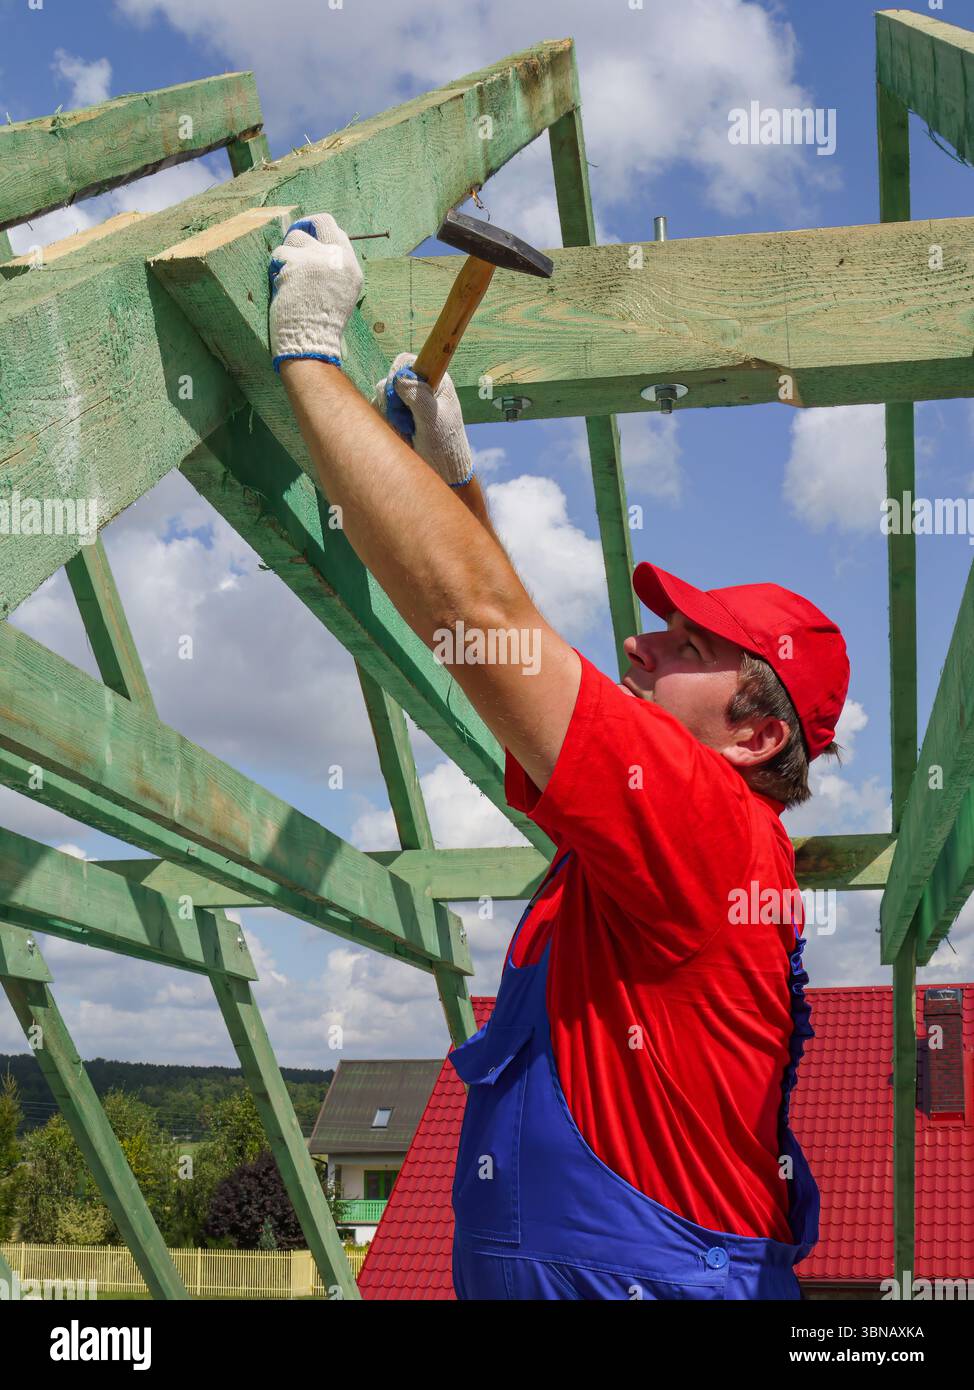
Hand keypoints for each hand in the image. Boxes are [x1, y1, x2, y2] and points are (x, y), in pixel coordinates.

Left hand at [268, 213, 362, 371]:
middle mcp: (336, 257)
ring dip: (286, 254)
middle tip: (292, 238)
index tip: (308, 237)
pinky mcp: (295, 263)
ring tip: (286, 276)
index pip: (336, 231)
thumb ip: (333, 266)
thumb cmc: (322, 323)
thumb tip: (315, 245)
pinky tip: (280, 285)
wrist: (311, 340)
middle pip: (319, 221)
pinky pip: (279, 254)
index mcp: (350, 265)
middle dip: (303, 226)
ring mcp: (316, 258)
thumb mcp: (341, 292)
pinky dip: (276, 268)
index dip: (318, 231)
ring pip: (294, 238)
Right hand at [372, 351, 473, 487]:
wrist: (444, 471)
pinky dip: (387, 422)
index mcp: (435, 381)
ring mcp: (408, 403)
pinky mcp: (399, 417)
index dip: (397, 372)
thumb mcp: (432, 419)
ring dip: (390, 414)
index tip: (397, 389)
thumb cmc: (444, 444)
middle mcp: (420, 388)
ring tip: (408, 430)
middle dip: (392, 398)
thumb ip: (418, 396)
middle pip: (391, 379)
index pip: (407, 361)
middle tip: (406, 418)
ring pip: (383, 397)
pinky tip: (401, 434)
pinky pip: (381, 412)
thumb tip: (400, 378)